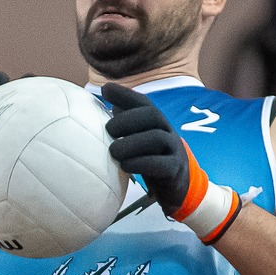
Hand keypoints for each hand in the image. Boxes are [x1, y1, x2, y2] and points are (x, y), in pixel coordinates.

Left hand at [98, 82, 189, 211]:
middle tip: (108, 130)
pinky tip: (125, 166)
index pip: (143, 102)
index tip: (105, 90)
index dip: (125, 94)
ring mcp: (173, 149)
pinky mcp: (175, 170)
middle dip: (128, 119)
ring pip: (157, 138)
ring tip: (114, 152)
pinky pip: (163, 164)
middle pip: (153, 115)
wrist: (174, 184)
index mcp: (155, 121)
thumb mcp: (136, 138)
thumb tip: (99, 101)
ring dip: (131, 143)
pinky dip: (141, 163)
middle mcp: (166, 130)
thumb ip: (120, 122)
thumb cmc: (149, 157)